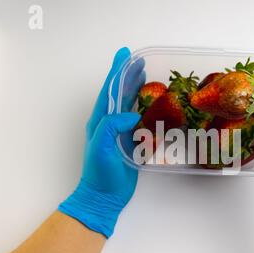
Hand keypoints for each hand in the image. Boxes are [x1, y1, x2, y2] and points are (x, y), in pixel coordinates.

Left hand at [59, 47, 144, 237]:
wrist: (104, 195)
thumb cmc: (100, 172)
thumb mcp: (102, 146)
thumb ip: (113, 126)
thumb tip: (132, 115)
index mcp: (100, 121)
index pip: (109, 91)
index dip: (117, 72)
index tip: (125, 55)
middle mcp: (109, 123)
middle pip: (120, 94)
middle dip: (128, 76)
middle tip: (139, 62)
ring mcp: (119, 133)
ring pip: (129, 105)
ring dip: (137, 90)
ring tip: (146, 76)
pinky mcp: (129, 142)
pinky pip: (138, 121)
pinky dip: (145, 109)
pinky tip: (152, 106)